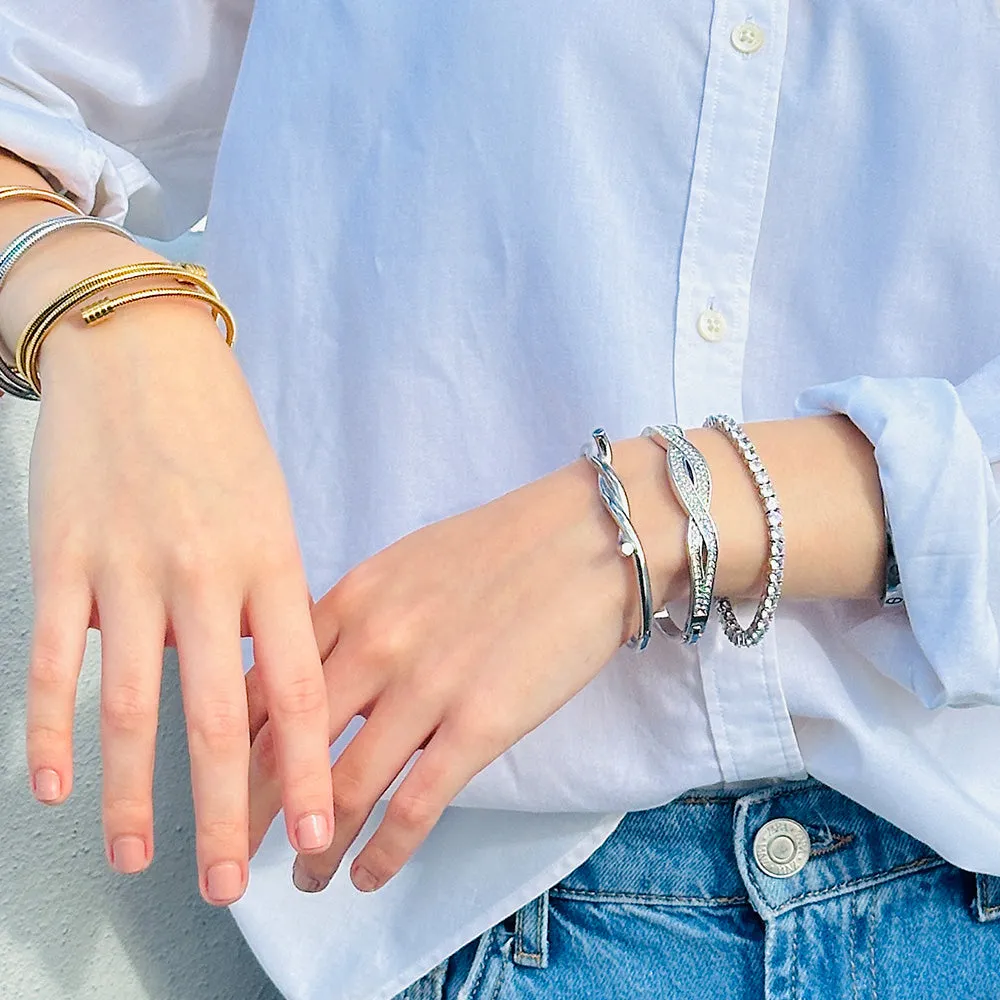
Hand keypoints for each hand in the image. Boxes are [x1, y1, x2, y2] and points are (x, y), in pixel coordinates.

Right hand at [23, 294, 333, 904]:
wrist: (139, 353)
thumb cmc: (218, 437)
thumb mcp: (270, 510)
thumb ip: (271, 597)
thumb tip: (270, 685)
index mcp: (272, 562)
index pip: (300, 688)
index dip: (313, 769)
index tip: (323, 832)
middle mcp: (205, 574)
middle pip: (219, 718)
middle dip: (227, 812)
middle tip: (227, 886)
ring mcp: (130, 568)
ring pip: (131, 706)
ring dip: (133, 794)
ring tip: (140, 857)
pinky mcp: (64, 558)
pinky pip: (56, 660)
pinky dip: (51, 730)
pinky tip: (52, 786)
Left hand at [246, 446, 684, 892]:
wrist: (590, 535)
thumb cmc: (505, 544)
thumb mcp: (408, 561)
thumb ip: (357, 614)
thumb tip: (324, 672)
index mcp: (352, 599)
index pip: (265, 685)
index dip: (232, 743)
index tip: (223, 779)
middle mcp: (375, 644)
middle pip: (286, 746)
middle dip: (254, 811)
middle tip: (235, 852)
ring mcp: (426, 687)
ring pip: (344, 789)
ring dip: (315, 847)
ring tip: (304, 877)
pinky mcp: (480, 724)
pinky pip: (414, 807)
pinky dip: (382, 854)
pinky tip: (366, 877)